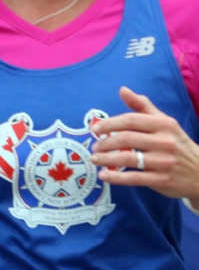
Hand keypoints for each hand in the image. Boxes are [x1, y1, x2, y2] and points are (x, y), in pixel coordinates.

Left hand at [90, 86, 198, 200]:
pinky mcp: (163, 180)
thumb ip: (142, 106)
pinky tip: (104, 175)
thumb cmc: (175, 143)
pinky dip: (116, 177)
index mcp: (164, 124)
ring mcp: (164, 162)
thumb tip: (122, 90)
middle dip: (105, 143)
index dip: (110, 124)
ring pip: (129, 159)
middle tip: (94, 147)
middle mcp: (165, 142)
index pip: (131, 120)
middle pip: (127, 139)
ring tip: (94, 159)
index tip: (95, 129)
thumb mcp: (164, 122)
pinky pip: (135, 178)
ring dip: (106, 159)